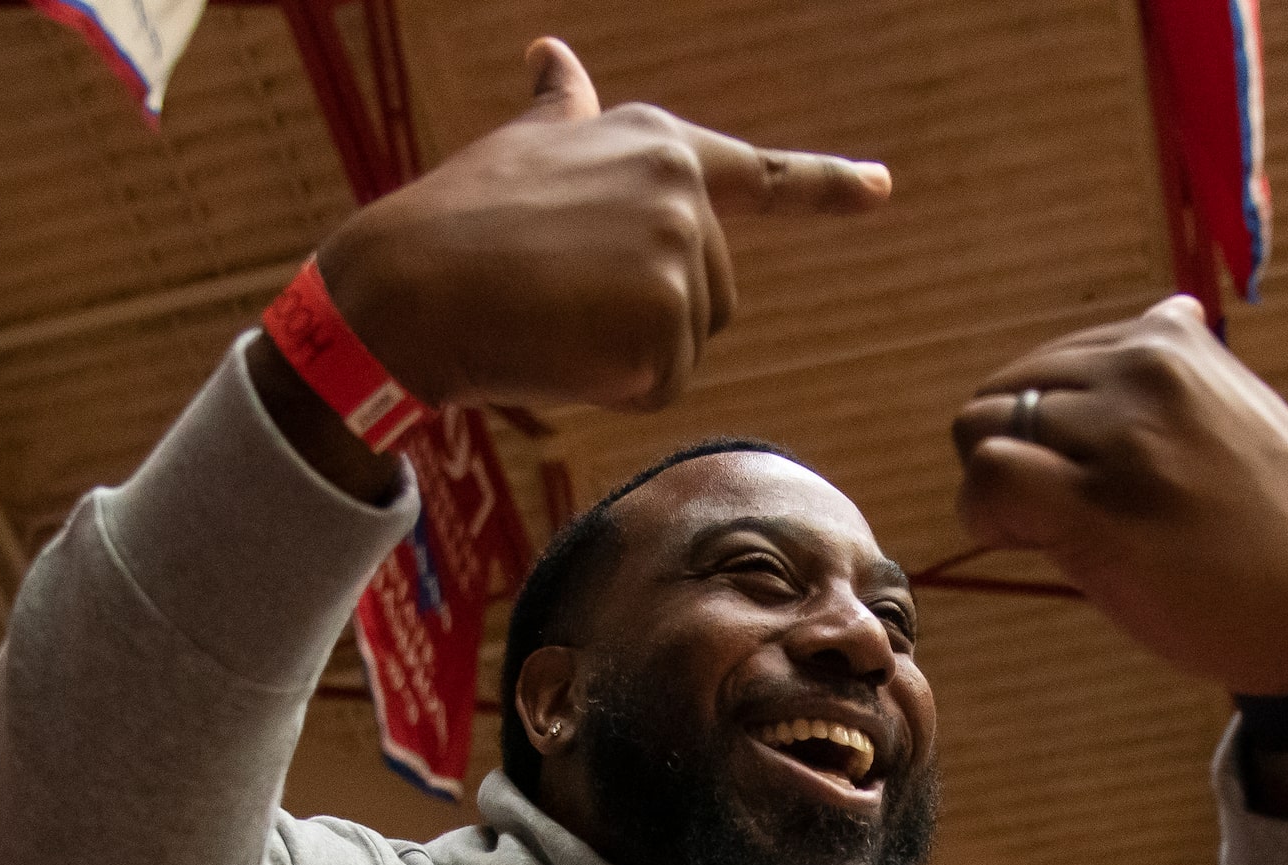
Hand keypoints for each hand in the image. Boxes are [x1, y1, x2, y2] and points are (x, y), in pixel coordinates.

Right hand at [312, 38, 887, 414]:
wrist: (407, 285)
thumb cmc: (456, 220)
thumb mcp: (523, 144)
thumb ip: (564, 112)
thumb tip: (554, 55)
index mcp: (660, 145)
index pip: (761, 174)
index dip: (826, 186)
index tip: (881, 188)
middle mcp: (684, 191)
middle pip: (712, 297)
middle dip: (646, 317)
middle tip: (560, 294)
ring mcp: (680, 250)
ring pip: (686, 346)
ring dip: (627, 354)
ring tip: (555, 315)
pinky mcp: (667, 315)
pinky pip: (660, 384)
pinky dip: (612, 387)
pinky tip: (560, 349)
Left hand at [950, 297, 1287, 698]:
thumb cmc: (1287, 527)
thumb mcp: (1247, 411)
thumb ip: (1191, 370)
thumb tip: (1172, 312)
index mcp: (1171, 340)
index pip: (1049, 364)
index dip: (1049, 430)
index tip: (1087, 479)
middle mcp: (1143, 375)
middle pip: (1002, 393)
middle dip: (1017, 455)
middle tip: (1063, 514)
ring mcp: (1121, 442)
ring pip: (980, 433)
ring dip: (996, 489)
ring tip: (1054, 533)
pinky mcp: (1099, 513)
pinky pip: (989, 481)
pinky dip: (985, 515)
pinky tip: (1026, 545)